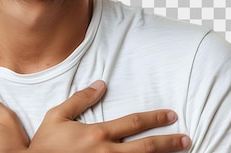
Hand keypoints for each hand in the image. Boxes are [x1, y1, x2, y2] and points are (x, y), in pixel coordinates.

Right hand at [29, 80, 191, 152]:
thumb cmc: (44, 146)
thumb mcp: (57, 116)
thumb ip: (80, 99)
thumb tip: (101, 84)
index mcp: (97, 134)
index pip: (133, 123)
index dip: (154, 119)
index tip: (171, 115)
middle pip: (146, 148)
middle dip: (168, 142)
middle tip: (186, 138)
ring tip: (180, 152)